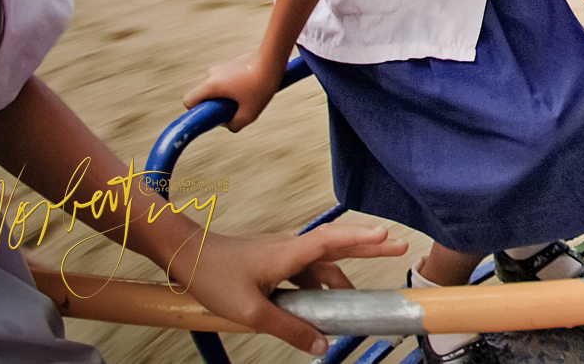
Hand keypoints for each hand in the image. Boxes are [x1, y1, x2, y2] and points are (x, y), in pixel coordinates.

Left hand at [168, 224, 406, 354]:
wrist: (184, 256)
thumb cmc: (214, 276)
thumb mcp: (251, 311)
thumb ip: (288, 328)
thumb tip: (321, 344)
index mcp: (291, 253)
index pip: (335, 242)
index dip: (363, 240)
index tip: (389, 239)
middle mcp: (292, 247)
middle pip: (339, 245)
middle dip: (369, 247)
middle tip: (398, 246)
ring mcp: (284, 252)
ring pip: (322, 262)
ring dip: (341, 275)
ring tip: (354, 298)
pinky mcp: (274, 260)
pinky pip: (305, 270)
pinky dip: (319, 283)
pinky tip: (317, 302)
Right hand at [183, 50, 286, 132]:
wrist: (274, 58)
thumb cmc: (261, 86)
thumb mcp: (249, 114)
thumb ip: (234, 124)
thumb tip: (228, 124)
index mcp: (210, 85)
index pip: (189, 101)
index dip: (196, 111)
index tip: (213, 114)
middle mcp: (212, 74)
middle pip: (205, 95)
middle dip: (217, 104)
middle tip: (237, 107)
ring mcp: (223, 66)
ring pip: (219, 87)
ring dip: (229, 94)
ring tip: (249, 95)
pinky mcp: (234, 62)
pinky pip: (229, 79)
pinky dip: (237, 86)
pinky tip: (255, 86)